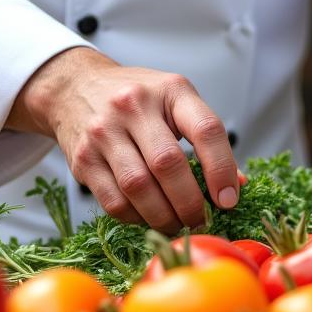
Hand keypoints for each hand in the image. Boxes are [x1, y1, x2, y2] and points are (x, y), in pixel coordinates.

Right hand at [7, 47, 238, 230]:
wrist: (76, 87)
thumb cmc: (138, 100)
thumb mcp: (176, 103)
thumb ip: (205, 139)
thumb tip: (236, 185)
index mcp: (171, 90)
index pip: (206, 129)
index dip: (222, 169)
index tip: (228, 199)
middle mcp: (134, 106)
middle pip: (168, 165)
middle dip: (190, 204)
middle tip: (201, 221)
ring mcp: (103, 132)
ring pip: (138, 188)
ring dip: (163, 217)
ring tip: (177, 224)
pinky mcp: (83, 159)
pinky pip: (114, 202)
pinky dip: (136, 218)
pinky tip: (147, 216)